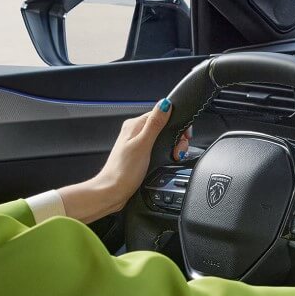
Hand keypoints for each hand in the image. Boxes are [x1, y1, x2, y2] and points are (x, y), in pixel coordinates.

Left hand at [57, 99, 190, 222]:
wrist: (112, 191)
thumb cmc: (123, 171)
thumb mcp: (143, 145)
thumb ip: (155, 124)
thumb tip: (164, 104)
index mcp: (135, 125)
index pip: (161, 114)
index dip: (175, 125)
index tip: (182, 137)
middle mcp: (135, 132)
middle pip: (163, 127)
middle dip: (175, 138)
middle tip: (176, 152)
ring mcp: (137, 144)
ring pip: (162, 138)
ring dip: (171, 147)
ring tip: (172, 157)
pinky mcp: (140, 155)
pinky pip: (157, 148)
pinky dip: (165, 154)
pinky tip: (165, 161)